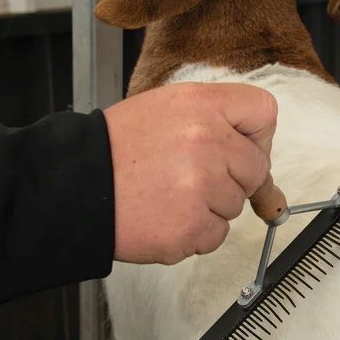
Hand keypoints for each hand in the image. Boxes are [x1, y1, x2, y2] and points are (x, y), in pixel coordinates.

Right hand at [104, 82, 277, 264]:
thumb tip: (266, 175)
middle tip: (190, 177)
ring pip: (235, 205)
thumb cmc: (115, 150)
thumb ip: (218, 127)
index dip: (255, 135)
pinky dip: (194, 233)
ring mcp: (201, 187)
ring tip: (168, 195)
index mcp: (201, 104)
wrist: (72, 187)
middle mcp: (207, 142)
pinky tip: (165, 216)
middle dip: (231, 179)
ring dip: (209, 207)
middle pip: (256, 168)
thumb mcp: (165, 111)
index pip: (263, 113)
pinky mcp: (192, 227)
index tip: (237, 149)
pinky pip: (216, 235)